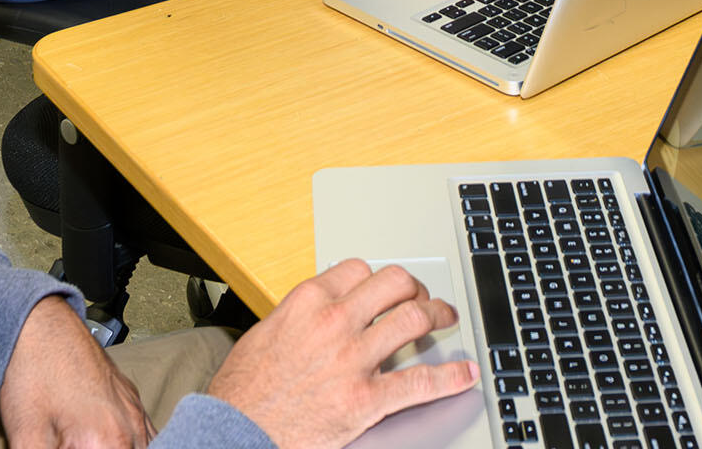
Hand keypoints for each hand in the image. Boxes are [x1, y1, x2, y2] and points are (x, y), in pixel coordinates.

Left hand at [0, 296, 150, 448]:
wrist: (37, 327)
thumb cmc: (31, 378)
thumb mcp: (26, 439)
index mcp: (107, 445)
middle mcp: (131, 431)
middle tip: (70, 446)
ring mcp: (137, 414)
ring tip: (87, 444)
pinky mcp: (134, 402)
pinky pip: (150, 439)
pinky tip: (112, 446)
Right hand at [208, 260, 476, 448]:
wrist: (236, 431)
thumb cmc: (244, 390)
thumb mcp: (268, 332)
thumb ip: (302, 316)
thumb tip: (324, 310)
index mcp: (308, 302)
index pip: (358, 269)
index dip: (377, 277)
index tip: (386, 287)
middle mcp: (335, 322)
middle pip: (394, 283)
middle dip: (415, 288)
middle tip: (422, 298)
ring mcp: (354, 359)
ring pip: (413, 320)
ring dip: (438, 316)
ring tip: (447, 320)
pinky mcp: (366, 398)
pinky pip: (420, 382)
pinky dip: (450, 376)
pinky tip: (465, 373)